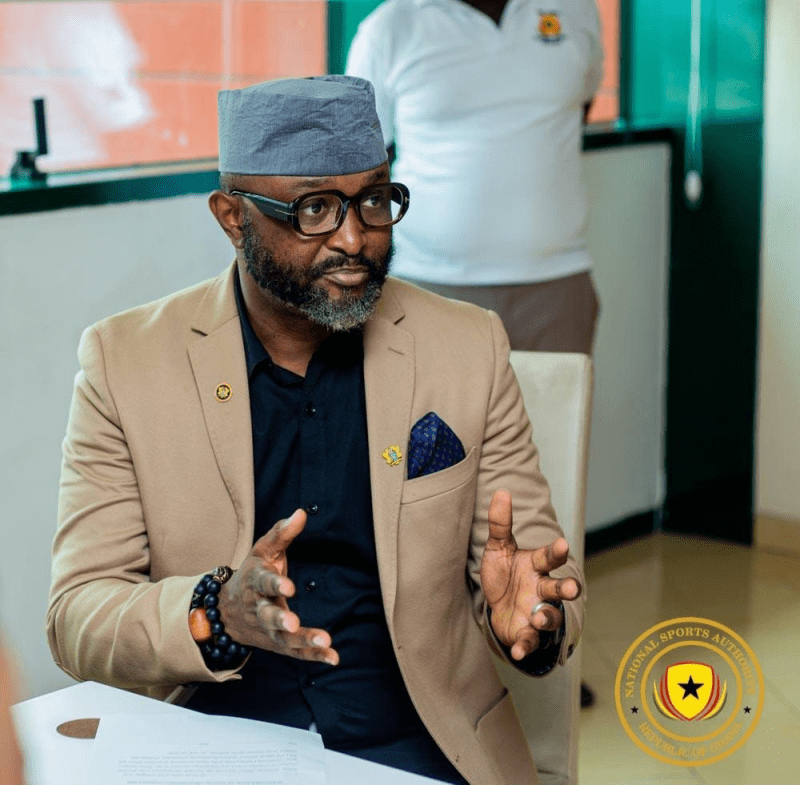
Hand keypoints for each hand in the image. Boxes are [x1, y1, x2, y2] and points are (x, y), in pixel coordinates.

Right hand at [217, 509, 338, 664]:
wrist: (227, 611)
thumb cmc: (252, 574)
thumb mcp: (263, 550)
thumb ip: (282, 533)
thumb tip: (301, 513)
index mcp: (255, 582)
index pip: (263, 583)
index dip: (275, 585)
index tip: (289, 587)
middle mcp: (260, 609)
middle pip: (268, 616)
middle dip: (280, 620)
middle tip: (293, 624)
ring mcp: (268, 630)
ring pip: (284, 638)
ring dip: (303, 641)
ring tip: (325, 642)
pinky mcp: (279, 644)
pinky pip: (296, 653)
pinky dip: (313, 657)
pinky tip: (333, 657)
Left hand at [480, 489, 580, 660]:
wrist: (496, 604)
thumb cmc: (504, 573)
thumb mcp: (498, 547)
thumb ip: (500, 523)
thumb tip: (501, 491)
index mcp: (536, 566)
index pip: (548, 557)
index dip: (555, 551)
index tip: (561, 544)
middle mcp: (541, 589)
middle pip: (558, 588)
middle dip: (566, 588)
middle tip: (571, 587)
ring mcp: (536, 612)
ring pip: (549, 616)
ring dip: (547, 617)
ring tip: (540, 618)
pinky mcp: (526, 633)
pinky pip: (530, 642)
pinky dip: (525, 648)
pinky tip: (517, 653)